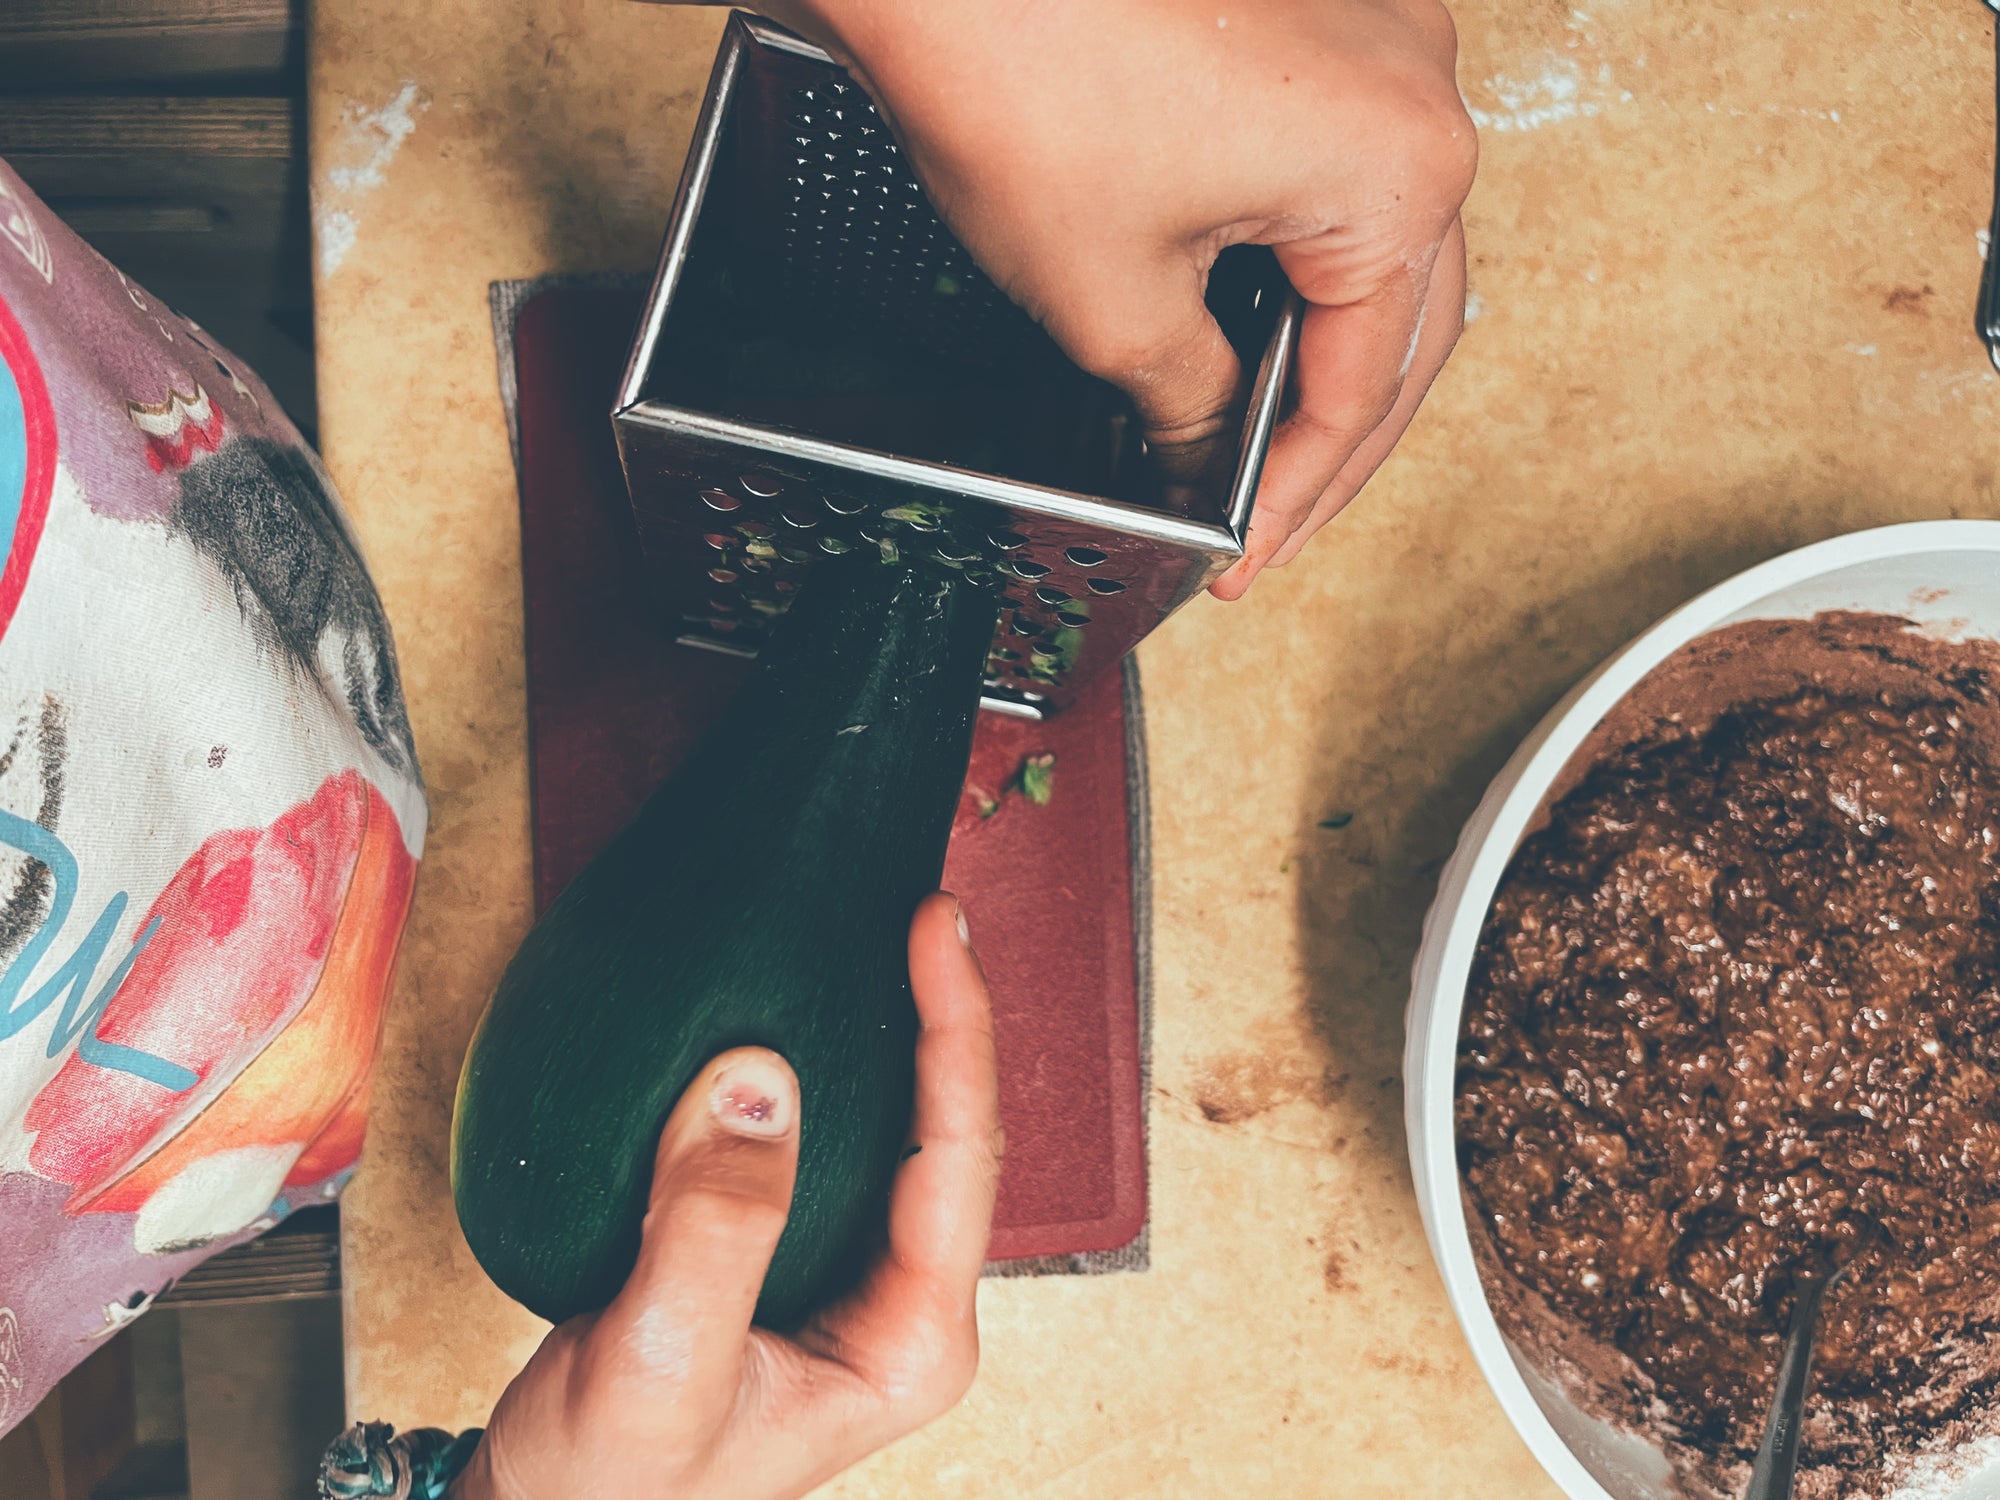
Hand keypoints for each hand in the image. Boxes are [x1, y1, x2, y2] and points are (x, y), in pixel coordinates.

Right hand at [449, 893, 1002, 1499]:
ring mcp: (855, 1273)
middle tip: (921, 909)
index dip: (956, 1033)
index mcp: (909, 1341)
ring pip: (898, 1127)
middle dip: (944, 1015)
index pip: (960, 1159)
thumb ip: (712, 1230)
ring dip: (893, 1030)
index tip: (931, 932)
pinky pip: (833, 1137)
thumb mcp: (658, 1368)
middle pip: (951, 1130)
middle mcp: (902, 1301)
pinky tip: (809, 1005)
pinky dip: (829, 1064)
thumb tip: (757, 1080)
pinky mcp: (800, 1248)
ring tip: (887, 932)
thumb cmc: (613, 1487)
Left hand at [751, 0, 1475, 597]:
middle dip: (1329, 436)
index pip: (1368, 383)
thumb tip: (1211, 457)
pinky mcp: (1311, 15)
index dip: (1304, 492)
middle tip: (1271, 522)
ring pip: (1375, 246)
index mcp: (1397, 169)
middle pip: (1400, 318)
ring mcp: (1369, 37)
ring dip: (1322, 350)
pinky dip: (1298, 259)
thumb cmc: (1017, 67)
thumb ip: (1190, 405)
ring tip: (1261, 442)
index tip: (1253, 551)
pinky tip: (1251, 320)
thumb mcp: (1111, 304)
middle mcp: (1415, 88)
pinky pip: (1335, 170)